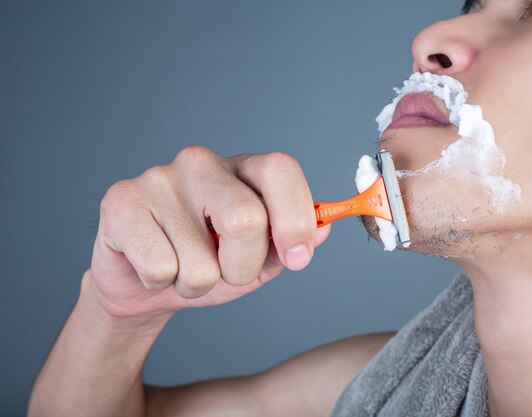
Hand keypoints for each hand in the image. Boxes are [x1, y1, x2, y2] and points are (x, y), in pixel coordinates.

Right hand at [87, 146, 330, 317]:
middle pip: (246, 219)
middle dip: (243, 268)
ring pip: (201, 260)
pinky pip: (160, 267)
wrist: (145, 282)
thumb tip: (324, 229)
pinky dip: (163, 284)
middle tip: (226, 273)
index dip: (295, 219)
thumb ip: (291, 241)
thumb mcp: (260, 257)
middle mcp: (201, 162)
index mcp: (242, 169)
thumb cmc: (208, 263)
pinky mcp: (121, 200)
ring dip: (199, 284)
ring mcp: (159, 178)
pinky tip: (153, 266)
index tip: (296, 259)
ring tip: (183, 269)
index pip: (281, 169)